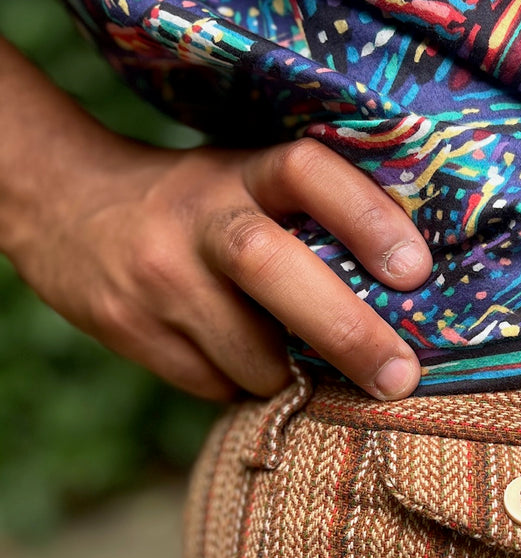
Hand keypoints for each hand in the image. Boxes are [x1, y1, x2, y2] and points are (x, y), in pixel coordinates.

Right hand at [8, 134, 431, 401]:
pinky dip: (245, 385)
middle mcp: (199, 219)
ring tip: (299, 361)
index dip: (366, 217)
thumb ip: (314, 217)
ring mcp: (159, 278)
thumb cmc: (201, 205)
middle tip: (400, 378)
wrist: (68, 210)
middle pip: (273, 269)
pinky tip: (238, 358)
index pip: (307, 172)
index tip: (416, 272)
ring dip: (291, 376)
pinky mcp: (130, 330)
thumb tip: (414, 292)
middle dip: (346, 331)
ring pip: (249, 355)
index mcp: (242, 172)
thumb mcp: (249, 181)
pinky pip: (215, 385)